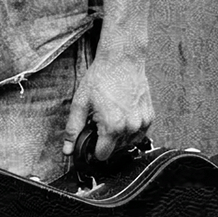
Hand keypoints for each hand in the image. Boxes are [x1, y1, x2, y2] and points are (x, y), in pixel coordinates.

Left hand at [62, 49, 151, 164]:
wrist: (121, 61)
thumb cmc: (100, 79)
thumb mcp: (80, 103)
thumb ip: (73, 129)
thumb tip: (67, 150)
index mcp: (112, 127)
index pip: (102, 155)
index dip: (92, 150)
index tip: (89, 141)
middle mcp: (131, 128)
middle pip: (115, 150)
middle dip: (105, 140)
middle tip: (98, 121)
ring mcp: (143, 123)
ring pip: (128, 143)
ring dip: (118, 136)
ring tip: (110, 116)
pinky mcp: (150, 117)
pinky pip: (139, 134)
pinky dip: (130, 130)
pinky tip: (121, 115)